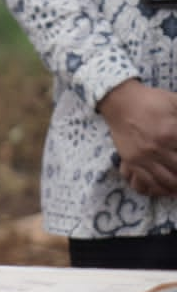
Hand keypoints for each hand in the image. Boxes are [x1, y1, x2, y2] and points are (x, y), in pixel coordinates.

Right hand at [99, 80, 176, 198]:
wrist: (120, 101)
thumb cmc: (152, 101)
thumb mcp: (176, 102)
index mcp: (171, 134)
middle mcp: (158, 149)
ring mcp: (143, 157)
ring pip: (166, 181)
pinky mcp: (131, 161)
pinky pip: (146, 181)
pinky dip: (159, 190)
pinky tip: (168, 191)